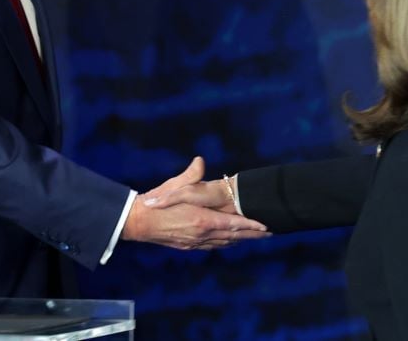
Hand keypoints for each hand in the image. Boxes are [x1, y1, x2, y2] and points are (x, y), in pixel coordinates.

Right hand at [123, 157, 268, 249]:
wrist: (138, 222)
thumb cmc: (157, 202)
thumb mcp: (174, 185)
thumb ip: (191, 175)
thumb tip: (200, 161)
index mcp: (202, 220)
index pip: (233, 225)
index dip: (251, 226)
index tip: (265, 225)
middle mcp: (202, 234)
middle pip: (233, 237)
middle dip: (252, 235)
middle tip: (269, 232)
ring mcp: (195, 242)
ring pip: (224, 244)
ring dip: (240, 240)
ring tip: (255, 237)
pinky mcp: (188, 246)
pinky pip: (213, 247)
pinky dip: (225, 244)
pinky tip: (229, 242)